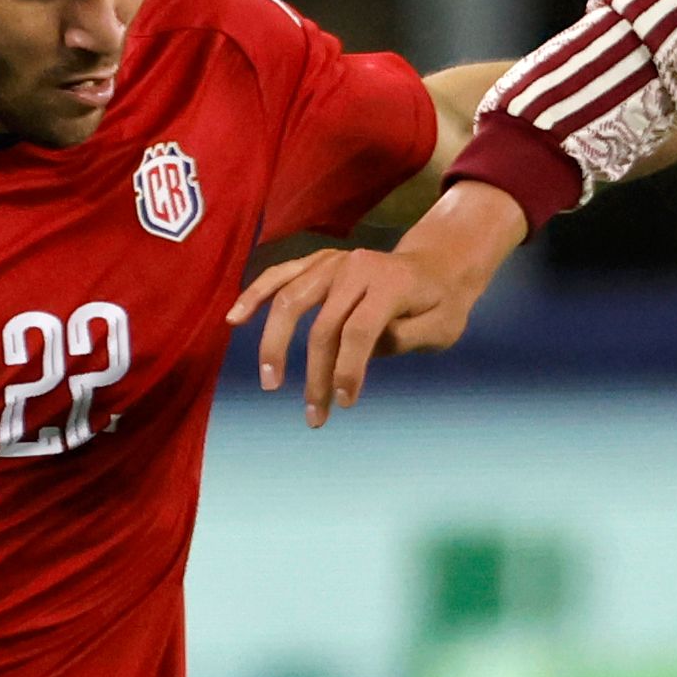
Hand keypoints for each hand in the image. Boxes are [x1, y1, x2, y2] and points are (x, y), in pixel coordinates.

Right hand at [228, 181, 525, 425]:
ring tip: (271, 383)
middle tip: (314, 415)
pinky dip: (255, 294)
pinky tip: (234, 318)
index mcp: (391, 282)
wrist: (436, 265)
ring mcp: (333, 261)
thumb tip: (365, 350)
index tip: (344, 403)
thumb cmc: (440, 305)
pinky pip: (279, 275)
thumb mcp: (442, 327)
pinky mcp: (317, 262)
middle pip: (323, 324)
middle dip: (316, 374)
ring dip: (276, 343)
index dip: (349, 369)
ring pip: (291, 300)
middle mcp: (357, 266)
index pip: (361, 330)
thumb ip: (407, 338)